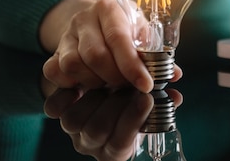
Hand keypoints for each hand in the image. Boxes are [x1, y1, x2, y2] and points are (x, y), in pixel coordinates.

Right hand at [42, 0, 181, 92]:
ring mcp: (66, 34)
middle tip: (128, 86)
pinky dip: (72, 84)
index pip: (119, 38)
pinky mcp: (53, 51)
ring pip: (73, 65)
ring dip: (95, 82)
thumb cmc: (125, 29)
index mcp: (109, 7)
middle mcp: (84, 18)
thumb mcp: (141, 33)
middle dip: (116, 78)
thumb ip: (156, 53)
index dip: (132, 65)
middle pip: (95, 55)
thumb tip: (175, 74)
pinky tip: (88, 83)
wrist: (93, 21)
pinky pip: (54, 72)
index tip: (146, 85)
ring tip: (109, 82)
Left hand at [44, 87, 182, 160]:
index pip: (120, 143)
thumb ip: (162, 100)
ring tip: (110, 80)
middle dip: (115, 105)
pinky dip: (63, 96)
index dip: (133, 120)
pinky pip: (53, 108)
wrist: (110, 89)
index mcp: (116, 149)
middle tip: (130, 84)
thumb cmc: (136, 99)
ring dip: (94, 98)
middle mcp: (91, 143)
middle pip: (97, 130)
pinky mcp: (57, 111)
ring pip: (74, 120)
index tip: (147, 99)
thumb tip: (176, 93)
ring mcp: (73, 129)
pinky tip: (80, 85)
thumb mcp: (152, 103)